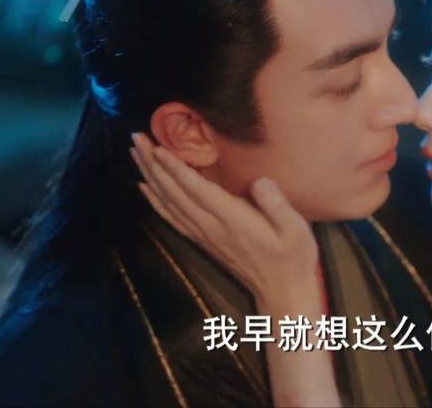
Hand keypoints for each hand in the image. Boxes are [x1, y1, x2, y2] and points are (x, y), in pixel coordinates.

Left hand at [130, 134, 339, 406]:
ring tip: (136, 153)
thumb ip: (277, 205)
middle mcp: (212, 227)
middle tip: (137, 138)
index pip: (197, 190)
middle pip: (175, 192)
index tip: (158, 147)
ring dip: (150, 176)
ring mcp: (205, 235)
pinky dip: (155, 201)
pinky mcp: (203, 240)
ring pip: (169, 202)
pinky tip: (145, 187)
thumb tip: (260, 181)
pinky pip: (172, 217)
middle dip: (154, 164)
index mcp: (233, 220)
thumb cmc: (293, 258)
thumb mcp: (296, 230)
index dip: (177, 169)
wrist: (283, 293)